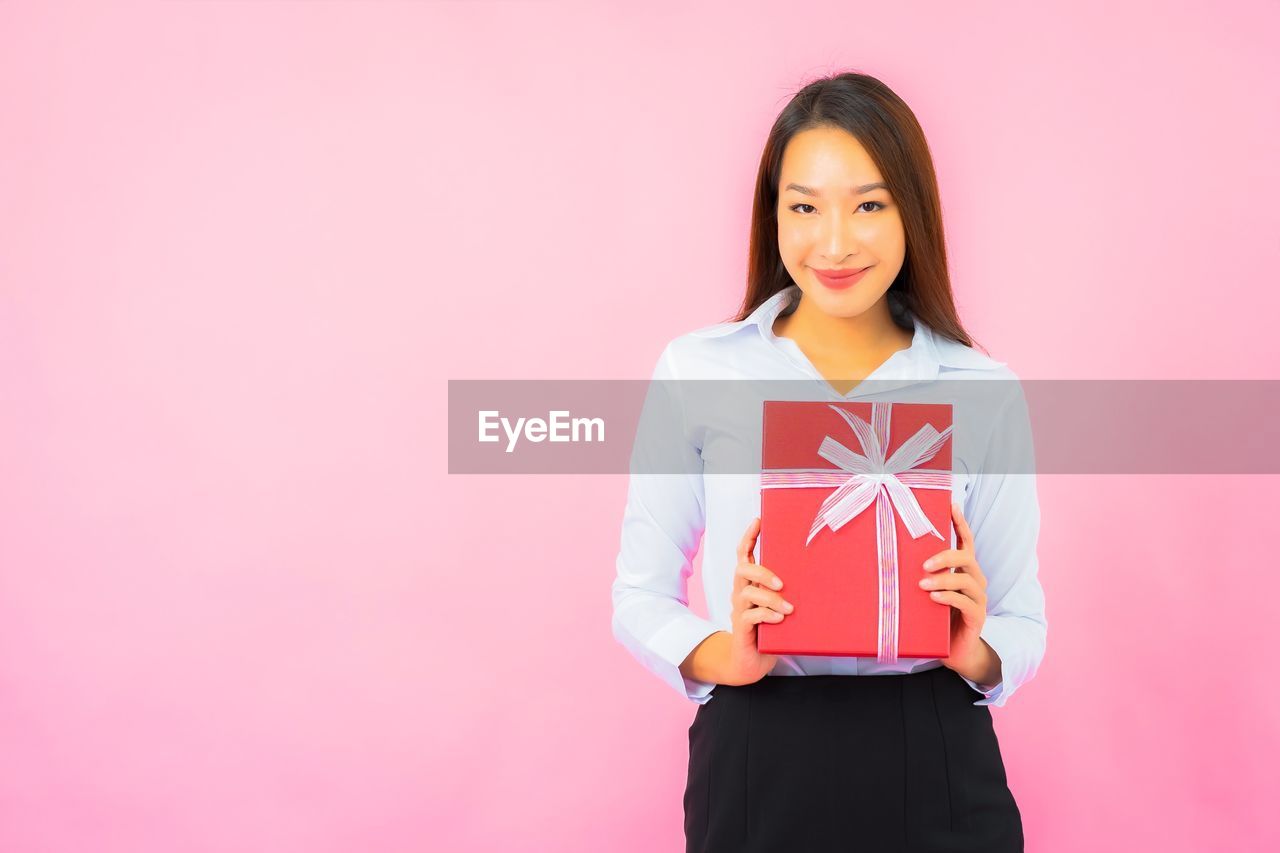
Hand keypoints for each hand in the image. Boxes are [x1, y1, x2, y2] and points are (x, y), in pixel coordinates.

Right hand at [722, 517, 790, 685]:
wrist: (751, 663)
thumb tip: (824, 575)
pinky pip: (750, 617)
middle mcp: (742, 593)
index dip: (749, 537)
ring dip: (770, 598)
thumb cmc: (771, 630)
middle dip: (761, 570)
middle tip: (782, 582)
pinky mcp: (742, 629)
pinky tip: (779, 619)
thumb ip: (792, 593)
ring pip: (747, 593)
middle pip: (742, 569)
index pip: (744, 554)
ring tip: (788, 609)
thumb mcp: (782, 606)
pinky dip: (766, 615)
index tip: (758, 520)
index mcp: (751, 584)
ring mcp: (740, 611)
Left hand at [919, 503, 989, 677]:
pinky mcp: (977, 617)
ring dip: (944, 578)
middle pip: (966, 556)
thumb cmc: (935, 618)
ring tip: (923, 584)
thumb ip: (918, 576)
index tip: (951, 505)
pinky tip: (934, 599)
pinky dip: (949, 598)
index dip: (960, 523)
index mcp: (964, 570)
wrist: (954, 652)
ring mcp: (978, 599)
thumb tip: (886, 559)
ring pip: (966, 579)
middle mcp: (974, 580)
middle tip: (923, 564)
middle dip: (945, 555)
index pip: (966, 541)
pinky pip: (966, 603)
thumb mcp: (925, 593)